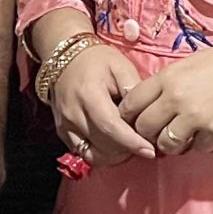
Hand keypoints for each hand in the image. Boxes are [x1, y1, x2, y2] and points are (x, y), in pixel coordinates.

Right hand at [50, 42, 157, 167]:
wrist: (66, 58)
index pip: (111, 126)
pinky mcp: (62, 131)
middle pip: (103, 144)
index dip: (131, 142)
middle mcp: (73, 113)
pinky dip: (100, 154)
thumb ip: (134, 91)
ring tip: (131, 146)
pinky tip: (115, 147)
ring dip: (115, 155)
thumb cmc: (98, 60)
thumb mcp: (121, 66)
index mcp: (89, 95)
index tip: (150, 150)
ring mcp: (64, 125)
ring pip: (92, 153)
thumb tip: (146, 115)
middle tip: (145, 145)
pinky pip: (82, 152)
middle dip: (127, 150)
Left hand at [120, 46, 212, 155]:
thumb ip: (166, 83)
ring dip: (172, 144)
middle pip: (144, 128)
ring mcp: (196, 116)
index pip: (131, 104)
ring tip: (182, 136)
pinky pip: (197, 148)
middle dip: (148, 133)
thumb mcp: (188, 64)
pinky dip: (200, 144)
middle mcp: (177, 98)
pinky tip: (208, 132)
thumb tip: (147, 104)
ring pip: (167, 144)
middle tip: (158, 132)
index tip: (136, 119)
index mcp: (168, 78)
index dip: (129, 116)